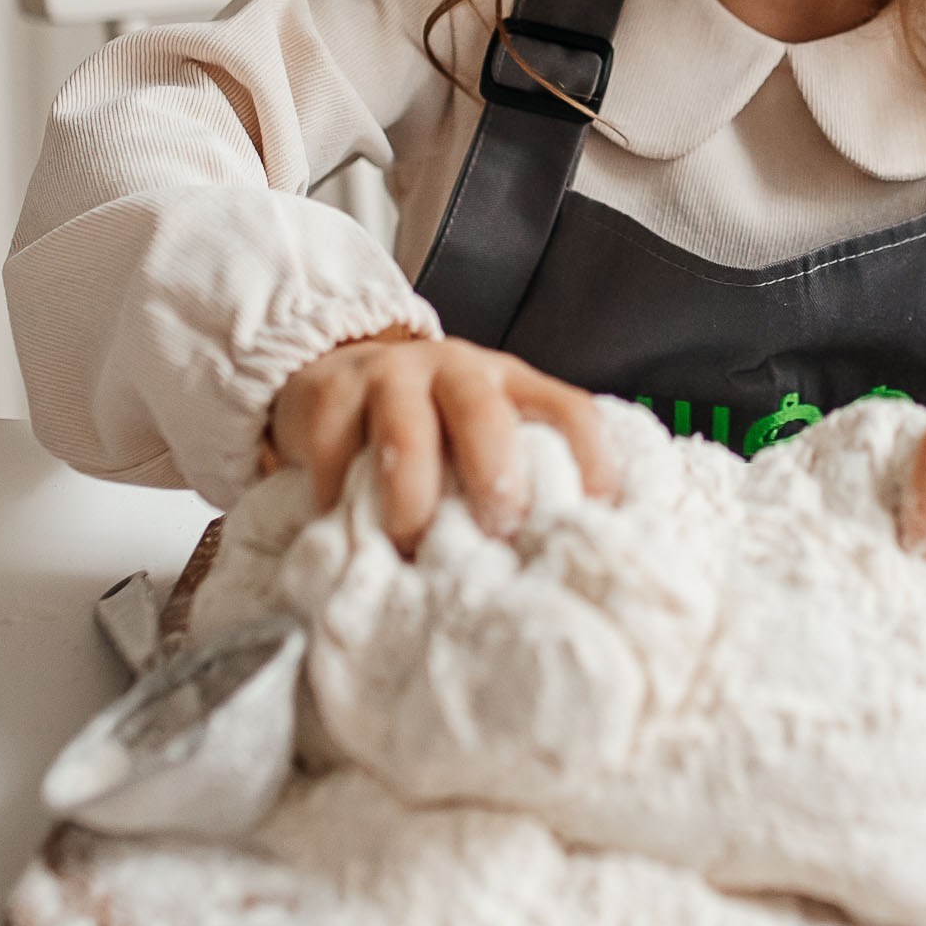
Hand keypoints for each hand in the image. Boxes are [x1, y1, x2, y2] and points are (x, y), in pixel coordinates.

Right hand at [265, 333, 611, 556]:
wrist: (334, 374)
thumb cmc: (427, 424)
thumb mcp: (478, 435)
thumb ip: (512, 472)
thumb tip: (556, 555)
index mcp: (508, 382)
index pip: (567, 408)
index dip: (591, 457)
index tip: (595, 512)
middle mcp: (455, 369)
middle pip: (483, 413)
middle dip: (493, 475)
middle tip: (496, 530)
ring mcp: (390, 377)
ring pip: (406, 432)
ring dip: (412, 500)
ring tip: (410, 547)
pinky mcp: (330, 393)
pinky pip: (336, 452)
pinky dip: (341, 501)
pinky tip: (347, 534)